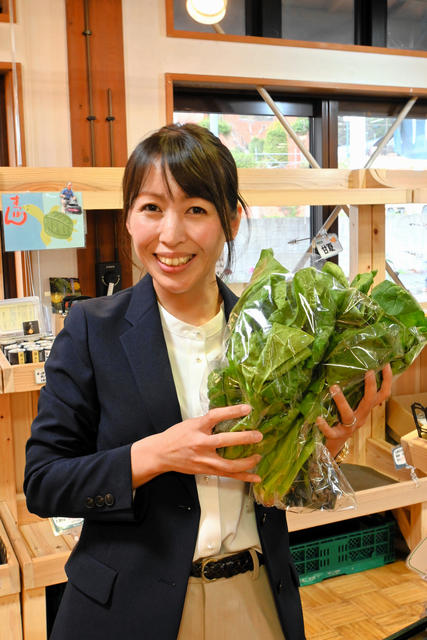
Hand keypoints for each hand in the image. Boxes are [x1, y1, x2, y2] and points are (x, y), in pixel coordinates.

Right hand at [131, 404, 262, 488]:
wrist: (161, 454)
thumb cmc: (177, 436)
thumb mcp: (191, 423)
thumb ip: (208, 421)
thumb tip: (229, 415)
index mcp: (197, 427)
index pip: (215, 416)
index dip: (231, 411)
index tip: (247, 408)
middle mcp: (200, 443)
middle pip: (223, 441)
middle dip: (243, 438)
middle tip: (258, 435)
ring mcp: (203, 460)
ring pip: (228, 464)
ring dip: (246, 461)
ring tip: (258, 456)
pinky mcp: (206, 470)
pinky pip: (228, 475)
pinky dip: (243, 476)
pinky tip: (256, 476)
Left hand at [316, 363, 392, 458]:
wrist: (334, 445)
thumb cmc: (342, 421)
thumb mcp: (352, 408)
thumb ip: (353, 394)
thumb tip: (349, 369)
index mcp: (365, 409)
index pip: (382, 395)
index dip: (386, 381)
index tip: (386, 364)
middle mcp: (361, 417)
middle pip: (370, 402)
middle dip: (370, 386)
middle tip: (368, 371)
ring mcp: (349, 427)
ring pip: (349, 415)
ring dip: (341, 401)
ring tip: (333, 387)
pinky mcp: (337, 436)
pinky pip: (331, 432)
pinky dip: (325, 425)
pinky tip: (318, 419)